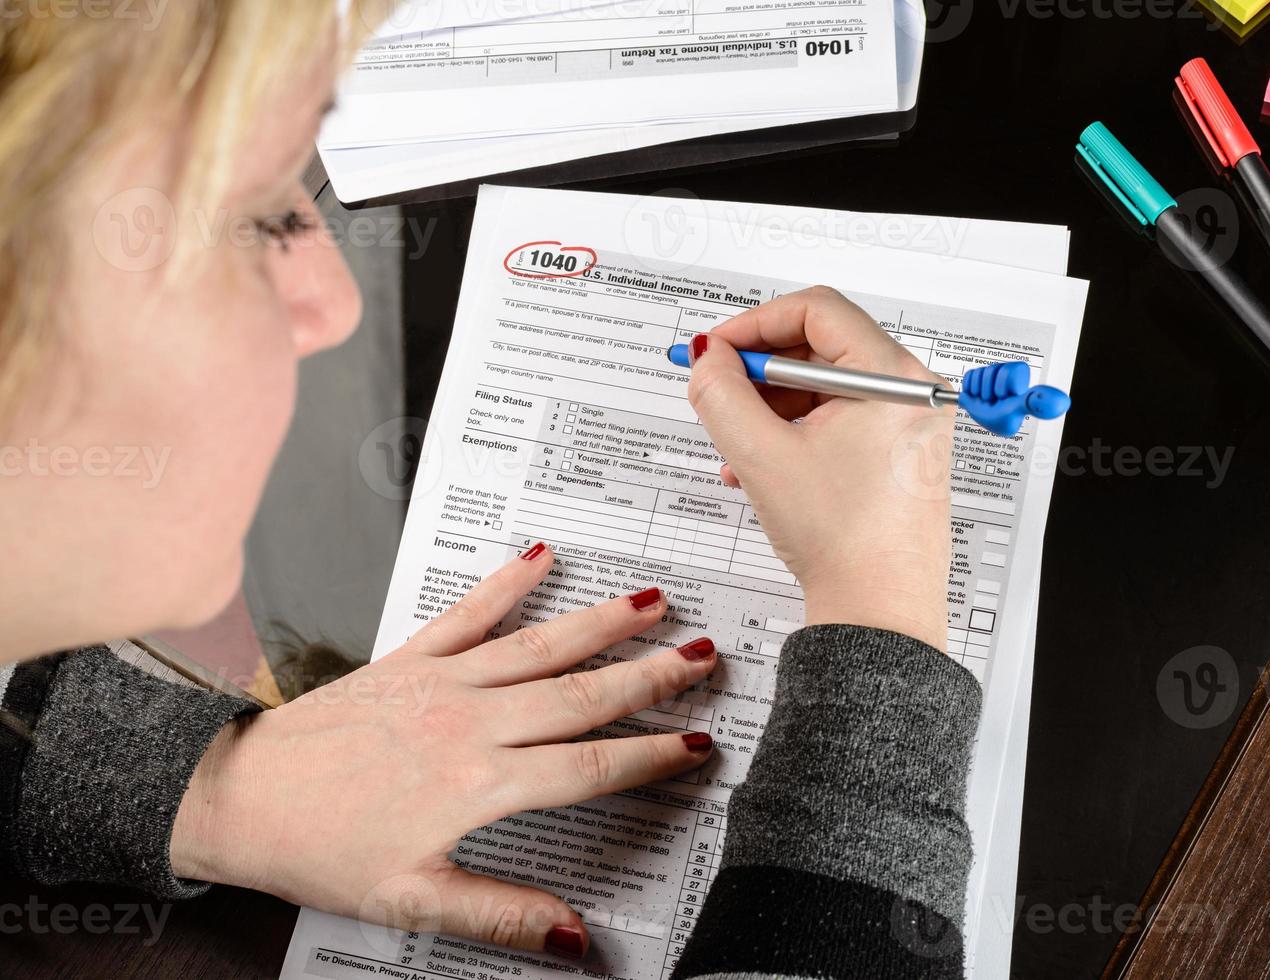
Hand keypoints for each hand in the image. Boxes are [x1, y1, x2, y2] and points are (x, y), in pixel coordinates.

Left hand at [171, 544, 716, 958]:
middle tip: (705, 657)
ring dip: (602, 623)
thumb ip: (499, 915)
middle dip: (651, 676)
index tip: (695, 748)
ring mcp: (442, 682)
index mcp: (476, 785)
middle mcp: (469, 723)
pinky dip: (506, 584)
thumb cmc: (318, 849)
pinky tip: (539, 557)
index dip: (649, 758)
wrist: (240, 796)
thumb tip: (572, 936)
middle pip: (581, 696)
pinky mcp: (410, 658)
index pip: (587, 768)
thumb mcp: (411, 902)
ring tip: (653, 602)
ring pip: (540, 647)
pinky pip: (468, 613)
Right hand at [685, 286, 953, 650]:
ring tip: (738, 448)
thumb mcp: (761, 455)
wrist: (878, 612)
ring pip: (827, 389)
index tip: (718, 350)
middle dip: (761, 373)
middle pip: (822, 347)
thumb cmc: (846, 541)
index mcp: (893, 376)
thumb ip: (722, 392)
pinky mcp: (901, 456)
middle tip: (721, 392)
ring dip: (773, 408)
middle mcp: (913, 392)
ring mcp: (911, 425)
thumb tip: (710, 358)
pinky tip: (763, 468)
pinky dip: (798, 433)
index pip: (816, 309)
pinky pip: (842, 421)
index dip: (754, 324)